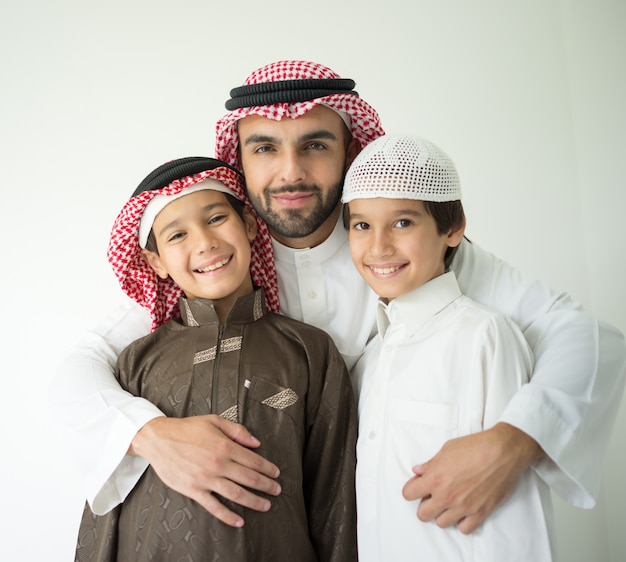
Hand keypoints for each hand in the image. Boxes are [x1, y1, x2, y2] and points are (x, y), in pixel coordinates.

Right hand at [130, 415, 280, 527]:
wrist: (159, 439)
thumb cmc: (187, 429)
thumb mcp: (215, 421)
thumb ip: (238, 431)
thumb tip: (256, 442)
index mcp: (225, 446)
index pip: (253, 461)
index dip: (268, 468)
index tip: (276, 473)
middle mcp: (218, 464)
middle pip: (249, 478)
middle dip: (266, 486)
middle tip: (277, 490)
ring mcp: (206, 479)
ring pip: (236, 494)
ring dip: (254, 501)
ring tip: (266, 505)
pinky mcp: (194, 490)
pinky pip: (214, 506)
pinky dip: (228, 515)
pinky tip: (239, 520)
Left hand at [402, 423, 543, 533]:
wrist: (503, 452)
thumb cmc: (475, 446)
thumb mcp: (447, 449)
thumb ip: (430, 463)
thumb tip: (418, 471)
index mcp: (435, 479)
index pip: (408, 494)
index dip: (412, 489)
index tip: (417, 485)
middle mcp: (446, 496)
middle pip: (422, 514)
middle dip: (424, 505)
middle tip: (432, 495)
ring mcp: (463, 507)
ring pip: (441, 523)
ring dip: (442, 514)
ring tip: (449, 502)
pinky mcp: (480, 513)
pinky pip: (464, 529)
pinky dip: (462, 522)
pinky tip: (464, 510)